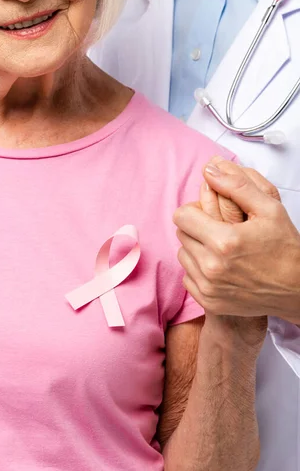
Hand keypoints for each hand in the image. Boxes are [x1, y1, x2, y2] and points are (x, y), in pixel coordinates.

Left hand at [174, 157, 299, 323]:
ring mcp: (209, 287)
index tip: (208, 215)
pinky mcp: (209, 301)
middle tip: (219, 231)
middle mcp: (212, 267)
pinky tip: (220, 268)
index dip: (195, 211)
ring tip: (221, 249)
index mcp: (224, 241)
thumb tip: (209, 169)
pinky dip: (198, 271)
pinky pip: (187, 278)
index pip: (182, 216)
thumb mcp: (269, 209)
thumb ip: (237, 185)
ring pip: (183, 255)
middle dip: (196, 228)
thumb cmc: (285, 248)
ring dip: (196, 249)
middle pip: (181, 235)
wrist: (296, 290)